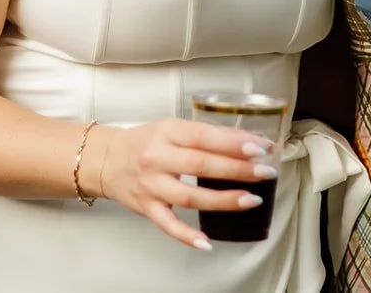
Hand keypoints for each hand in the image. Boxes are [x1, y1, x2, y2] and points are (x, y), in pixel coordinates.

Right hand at [91, 119, 277, 248]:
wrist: (105, 159)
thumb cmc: (145, 142)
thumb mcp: (172, 128)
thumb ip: (206, 134)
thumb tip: (247, 142)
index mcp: (167, 132)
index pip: (203, 136)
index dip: (233, 143)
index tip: (260, 148)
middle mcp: (157, 158)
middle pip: (200, 165)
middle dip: (237, 169)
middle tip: (265, 172)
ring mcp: (151, 186)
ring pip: (189, 197)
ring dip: (223, 200)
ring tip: (250, 200)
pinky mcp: (146, 208)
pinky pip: (168, 226)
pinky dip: (188, 236)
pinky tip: (208, 242)